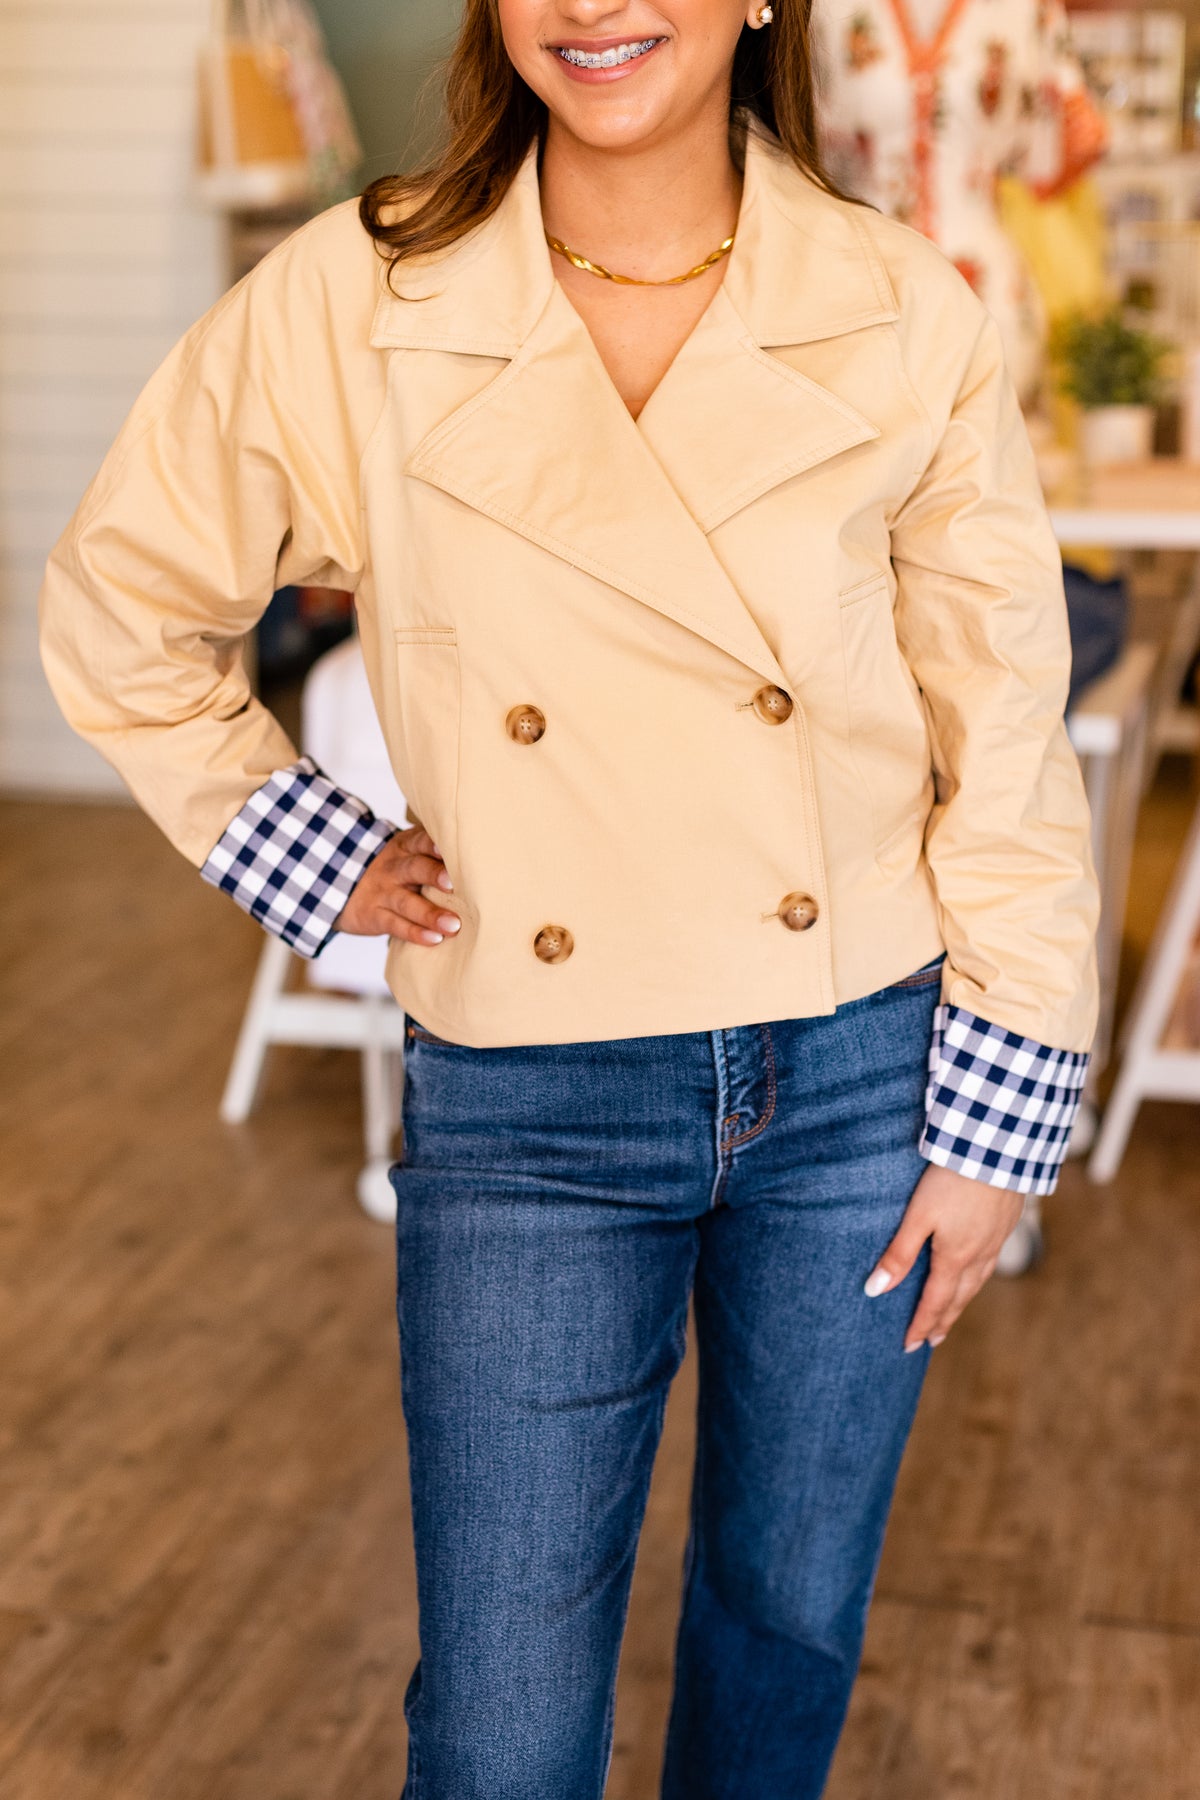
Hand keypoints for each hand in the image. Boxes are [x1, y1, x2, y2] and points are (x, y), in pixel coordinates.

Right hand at [333, 826, 460, 945]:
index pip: (419, 840)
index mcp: (405, 847)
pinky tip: (434, 939)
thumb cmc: (395, 868)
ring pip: (407, 902)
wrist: (342, 884)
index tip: (448, 849)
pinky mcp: (375, 915)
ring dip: (430, 914)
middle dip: (433, 875)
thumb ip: (432, 850)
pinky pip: (396, 925)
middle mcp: (394, 868)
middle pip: (414, 869)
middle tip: (452, 885)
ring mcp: (383, 892)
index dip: (433, 844)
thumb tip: (478, 850)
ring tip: (453, 925)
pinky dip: (415, 933)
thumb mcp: (406, 852)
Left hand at [864, 1163, 1023, 1352]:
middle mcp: (979, 1255)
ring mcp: (996, 1239)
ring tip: (952, 1313)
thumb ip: (899, 1254)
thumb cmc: (952, 1180)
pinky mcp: (1007, 1222)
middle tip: (933, 1340)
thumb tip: (875, 1291)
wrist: (1000, 1149)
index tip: (910, 1346)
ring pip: (977, 1281)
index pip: (934, 1302)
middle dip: (943, 1320)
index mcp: (955, 1257)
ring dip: (962, 1301)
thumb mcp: (918, 1216)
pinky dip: (978, 1277)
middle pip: (959, 1297)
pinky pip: (991, 1261)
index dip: (921, 1325)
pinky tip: (976, 1270)